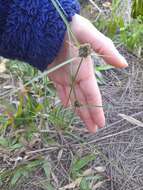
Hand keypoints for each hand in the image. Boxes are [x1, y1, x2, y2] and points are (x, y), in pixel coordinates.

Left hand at [48, 14, 127, 132]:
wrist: (50, 28)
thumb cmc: (71, 30)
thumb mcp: (91, 38)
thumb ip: (107, 51)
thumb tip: (123, 65)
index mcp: (86, 71)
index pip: (93, 94)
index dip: (97, 109)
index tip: (101, 123)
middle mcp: (77, 76)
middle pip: (84, 100)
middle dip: (88, 115)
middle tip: (93, 130)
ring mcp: (65, 76)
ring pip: (73, 97)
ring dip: (78, 110)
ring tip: (83, 123)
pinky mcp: (54, 74)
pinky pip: (60, 90)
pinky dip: (64, 98)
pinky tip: (67, 106)